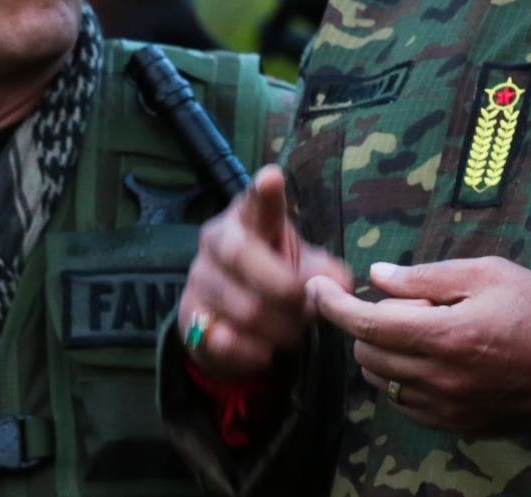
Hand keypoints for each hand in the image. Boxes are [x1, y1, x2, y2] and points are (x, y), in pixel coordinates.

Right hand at [176, 164, 350, 381]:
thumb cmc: (273, 275)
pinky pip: (227, 341)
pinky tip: (266, 350)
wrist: (230, 320)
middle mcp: (216, 240)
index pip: (255, 201)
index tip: (272, 178)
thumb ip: (322, 271)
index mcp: (248, 217)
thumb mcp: (300, 265)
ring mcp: (198, 278)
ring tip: (295, 330)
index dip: (264, 192)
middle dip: (285, 288)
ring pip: (246, 308)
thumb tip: (341, 284)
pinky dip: (255, 352)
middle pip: (244, 258)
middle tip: (311, 306)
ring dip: (282, 328)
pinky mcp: (189, 317)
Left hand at [309, 255, 530, 435]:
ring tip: (420, 327)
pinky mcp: (458, 426)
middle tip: (400, 301)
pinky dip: (402, 379)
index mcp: (447, 336)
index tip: (315, 288)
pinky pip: (405, 405)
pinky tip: (430, 357)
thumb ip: (428, 277)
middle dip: (365, 324)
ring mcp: (448, 409)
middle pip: (367, 356)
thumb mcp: (490, 273)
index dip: (332, 306)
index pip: (367, 325)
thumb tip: (378, 276)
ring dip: (382, 353)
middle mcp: (440, 379)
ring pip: (381, 383)